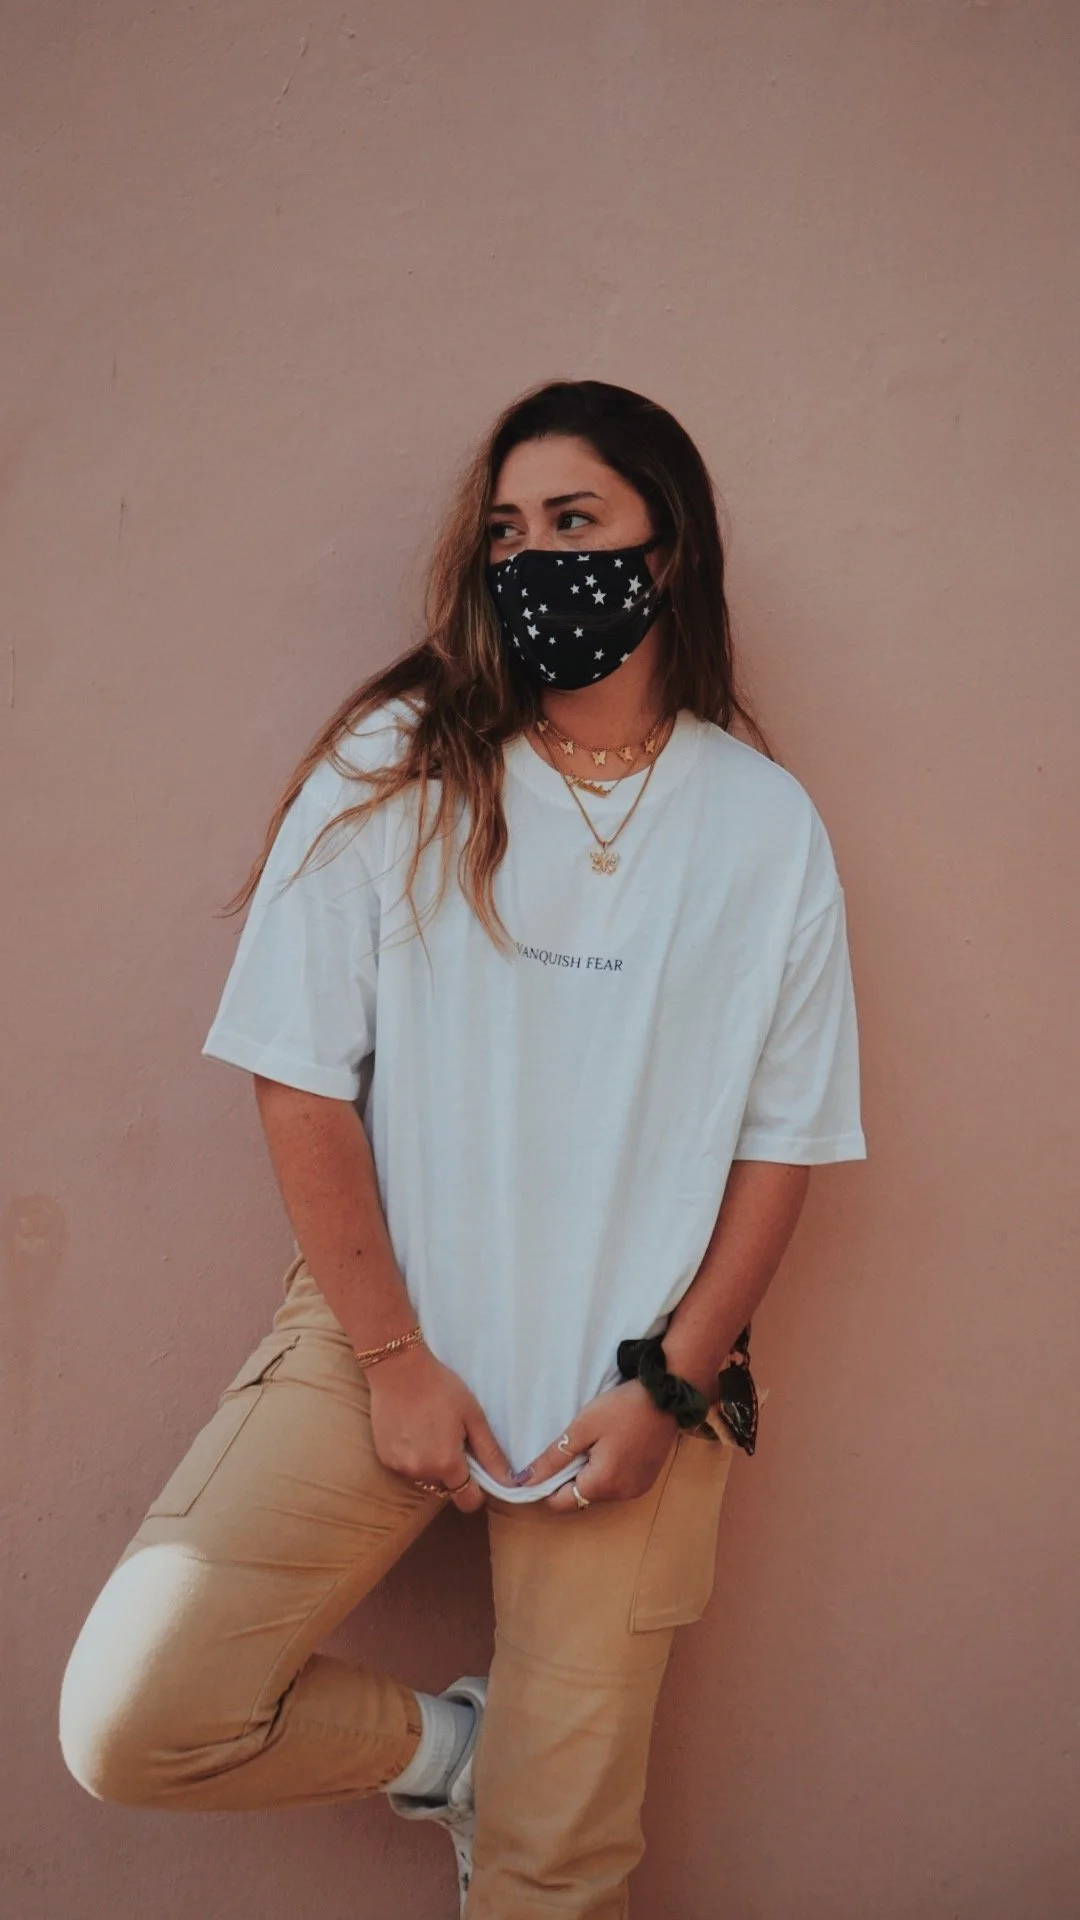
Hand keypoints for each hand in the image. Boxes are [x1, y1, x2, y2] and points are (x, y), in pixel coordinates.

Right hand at [366, 1345, 512, 1511]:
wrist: (398, 1369)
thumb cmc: (440, 1387)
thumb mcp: (473, 1416)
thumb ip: (490, 1453)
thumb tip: (511, 1482)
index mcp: (446, 1463)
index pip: (467, 1501)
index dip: (477, 1491)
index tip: (478, 1471)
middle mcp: (420, 1472)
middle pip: (446, 1488)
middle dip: (453, 1472)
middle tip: (453, 1439)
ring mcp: (399, 1467)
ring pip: (425, 1478)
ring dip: (432, 1465)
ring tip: (432, 1432)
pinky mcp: (384, 1458)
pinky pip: (406, 1468)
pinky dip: (413, 1457)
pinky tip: (414, 1431)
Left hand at [520, 1380, 677, 1512]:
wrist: (667, 1397)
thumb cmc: (622, 1408)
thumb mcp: (582, 1427)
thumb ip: (554, 1458)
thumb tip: (525, 1480)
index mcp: (602, 1484)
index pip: (561, 1503)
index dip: (546, 1487)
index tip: (544, 1463)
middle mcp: (621, 1495)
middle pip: (580, 1498)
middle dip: (569, 1479)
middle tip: (569, 1447)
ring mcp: (636, 1490)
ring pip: (598, 1492)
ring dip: (589, 1475)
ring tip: (590, 1445)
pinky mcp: (646, 1481)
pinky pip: (617, 1485)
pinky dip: (607, 1473)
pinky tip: (609, 1447)